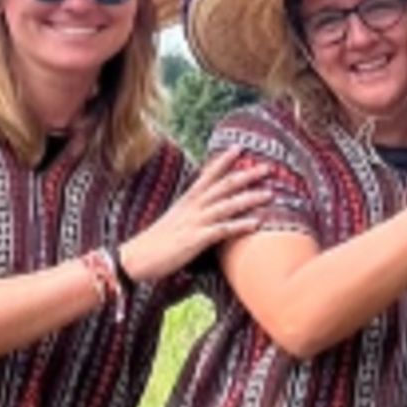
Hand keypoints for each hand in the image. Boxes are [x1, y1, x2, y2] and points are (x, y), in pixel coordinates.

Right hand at [120, 149, 272, 284]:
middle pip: (223, 186)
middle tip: (269, 167)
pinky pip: (221, 230)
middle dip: (246, 175)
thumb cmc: (157, 242)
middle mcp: (193, 207)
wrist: (135, 259)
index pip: (208, 175)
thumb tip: (209, 208)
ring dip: (249, 199)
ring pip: (226, 205)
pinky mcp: (195, 240)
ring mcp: (194, 223)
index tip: (240, 147)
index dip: (224, 161)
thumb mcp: (176, 219)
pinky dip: (239, 226)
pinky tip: (256, 224)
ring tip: (270, 194)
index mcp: (187, 201)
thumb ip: (193, 211)